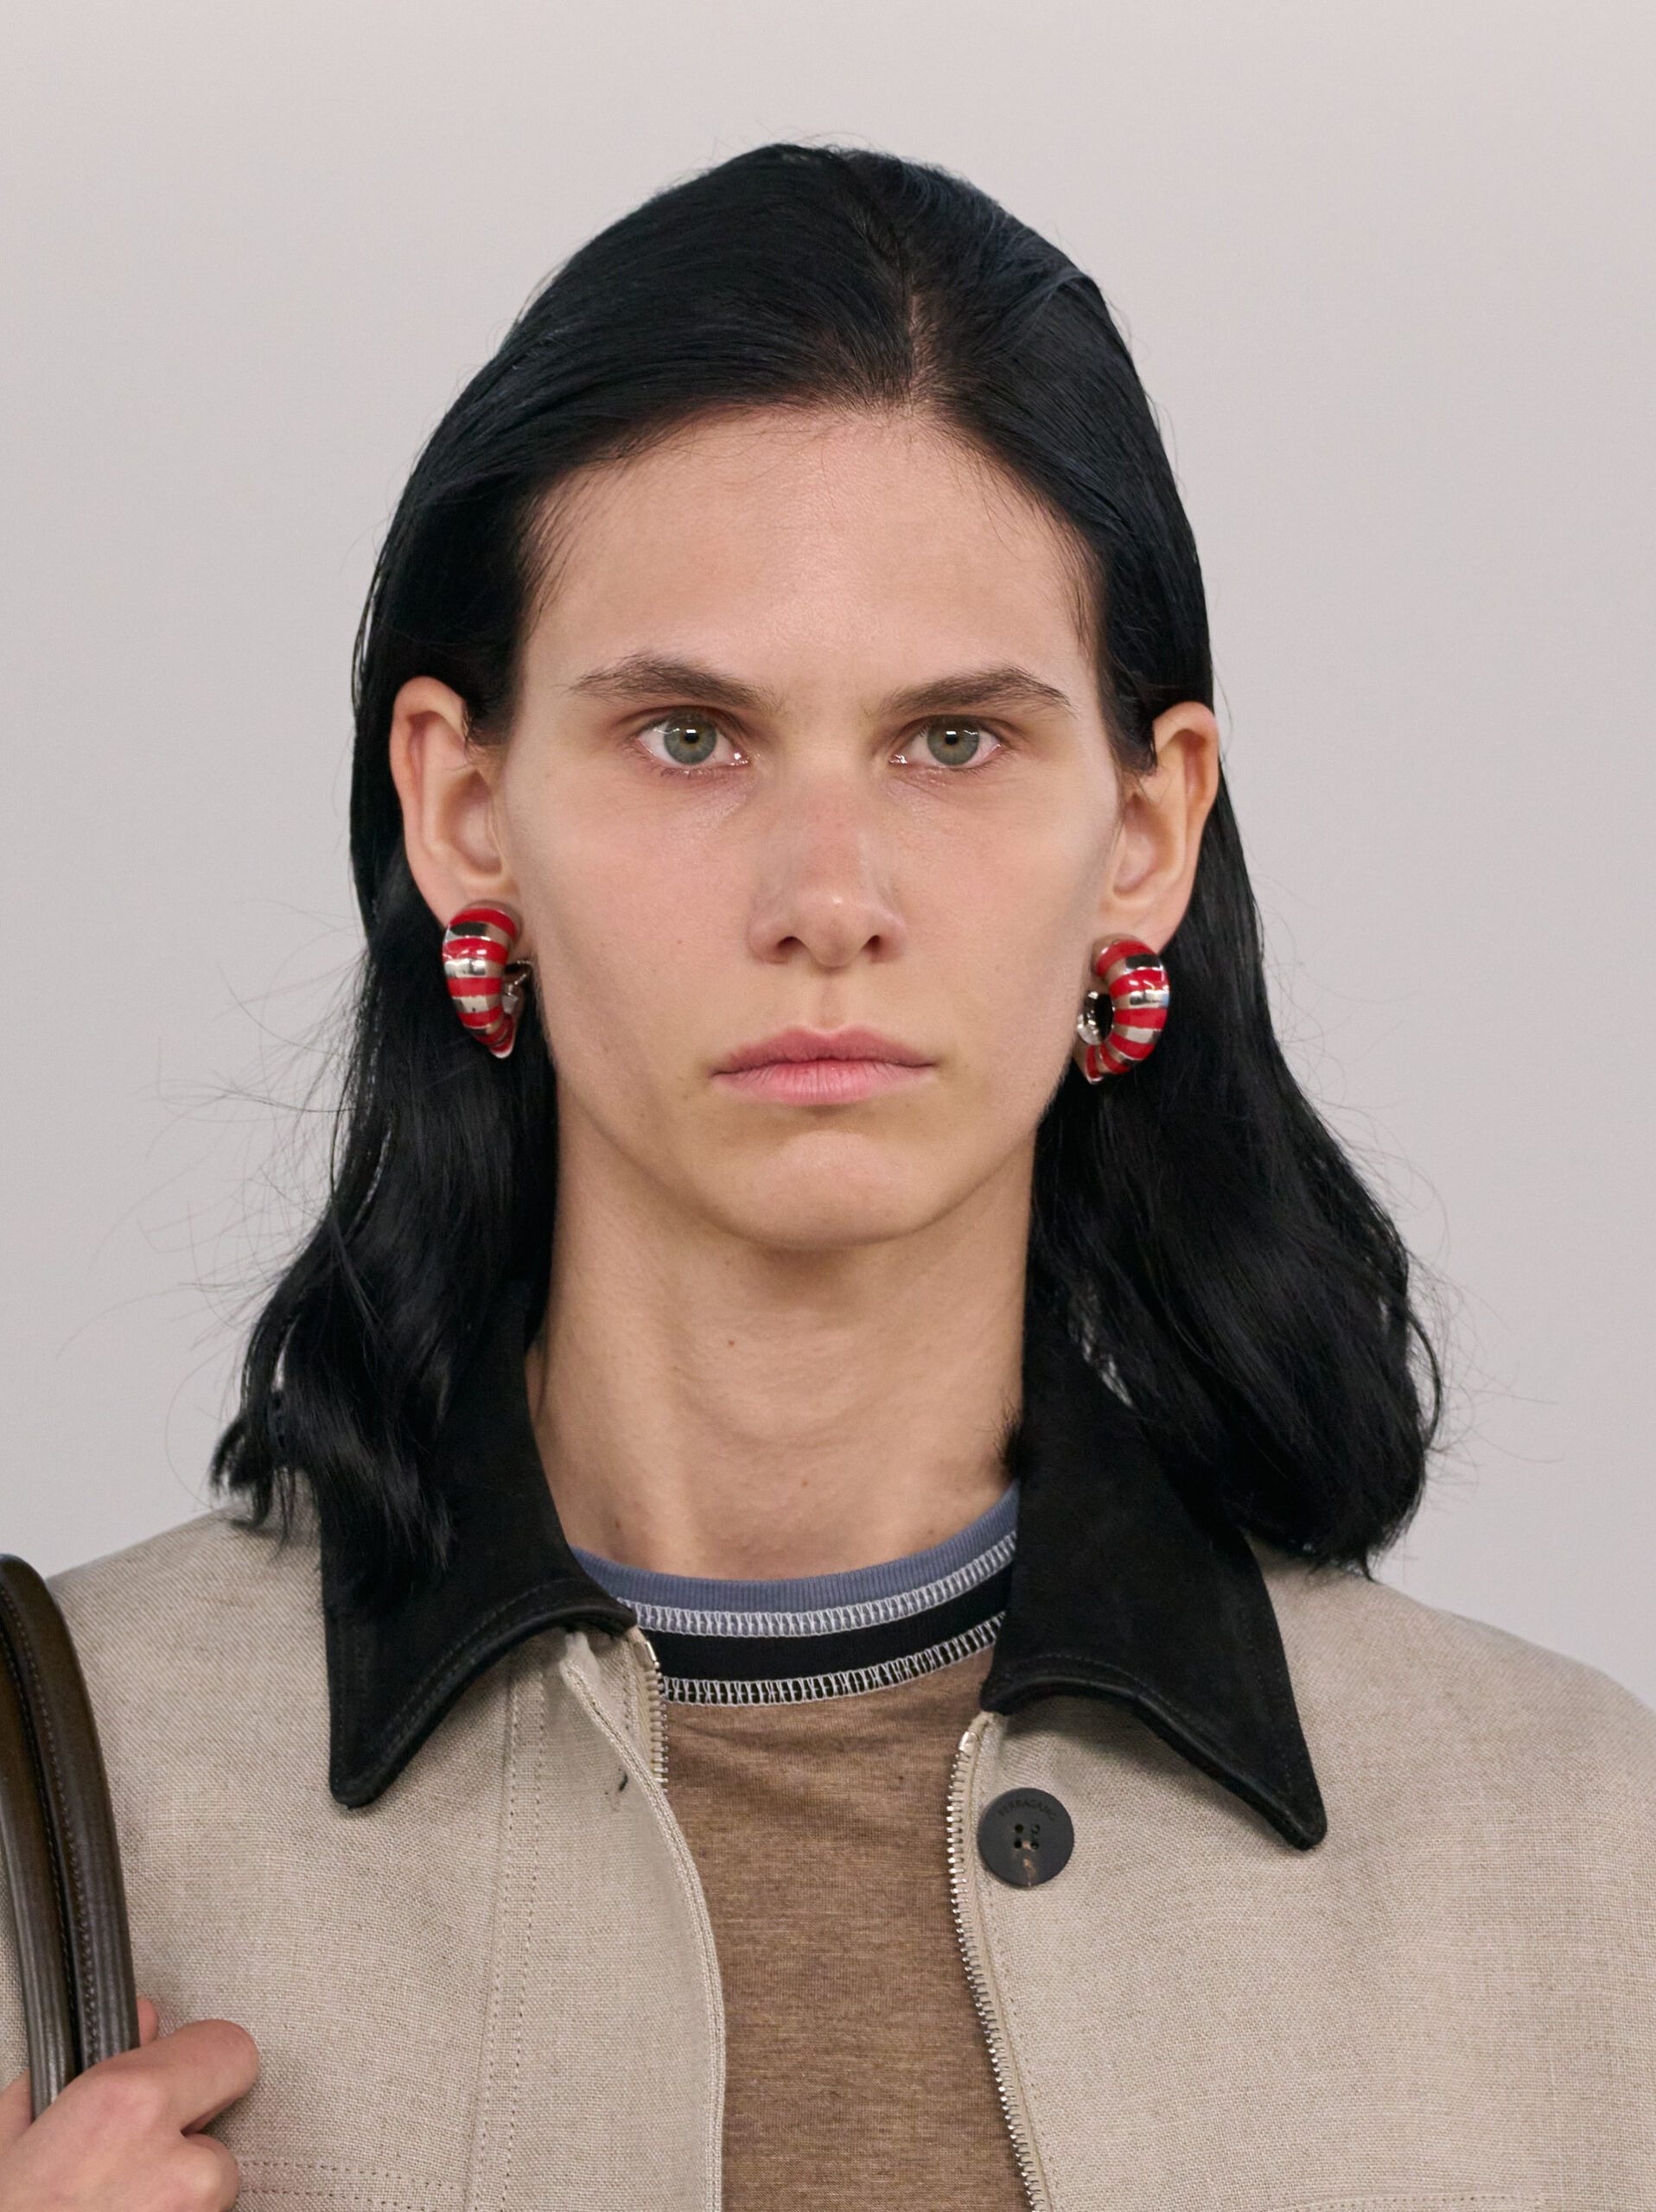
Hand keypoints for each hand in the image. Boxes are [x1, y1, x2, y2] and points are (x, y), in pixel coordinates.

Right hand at [0, 1997, 256, 2209]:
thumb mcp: (9, 2145)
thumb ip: (80, 2073)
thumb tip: (139, 2026)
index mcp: (125, 2108)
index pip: (227, 2048)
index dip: (201, 2063)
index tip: (181, 2076)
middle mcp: (176, 2165)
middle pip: (220, 2135)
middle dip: (186, 2147)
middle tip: (129, 2171)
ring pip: (208, 2197)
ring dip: (173, 2206)